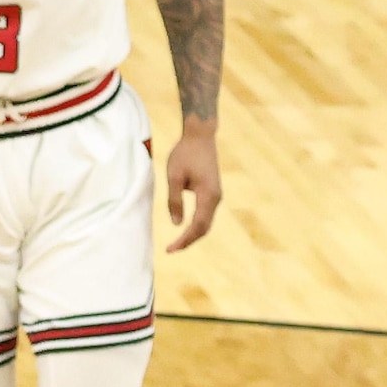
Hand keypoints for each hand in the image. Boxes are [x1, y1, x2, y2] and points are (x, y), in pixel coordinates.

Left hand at [160, 119, 221, 249]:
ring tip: (176, 243)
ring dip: (193, 234)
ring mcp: (216, 195)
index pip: (197, 225)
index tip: (170, 249)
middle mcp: (216, 198)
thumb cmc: (184, 154)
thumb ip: (174, 200)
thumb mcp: (173, 177)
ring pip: (206, 222)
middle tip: (171, 250)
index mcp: (207, 195)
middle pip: (204, 228)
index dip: (185, 240)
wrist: (200, 137)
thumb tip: (176, 224)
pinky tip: (185, 229)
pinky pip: (206, 214)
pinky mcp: (213, 192)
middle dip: (189, 241)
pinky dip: (196, 225)